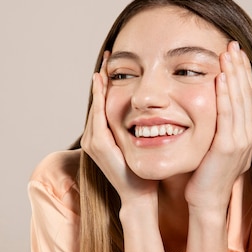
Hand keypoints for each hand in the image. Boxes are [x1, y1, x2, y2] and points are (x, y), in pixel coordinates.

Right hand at [80, 54, 157, 204]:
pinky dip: (100, 96)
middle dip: (102, 78)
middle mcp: (94, 138)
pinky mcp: (98, 145)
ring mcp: (94, 141)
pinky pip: (98, 114)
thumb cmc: (145, 173)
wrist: (140, 195)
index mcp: (104, 137)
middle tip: (108, 56)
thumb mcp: (143, 145)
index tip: (113, 64)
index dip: (107, 84)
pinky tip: (102, 81)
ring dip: (100, 84)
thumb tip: (158, 111)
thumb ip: (142, 129)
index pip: (104, 104)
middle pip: (98, 101)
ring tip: (105, 63)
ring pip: (96, 105)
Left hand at [184, 41, 251, 211]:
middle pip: (248, 93)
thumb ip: (222, 124)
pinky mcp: (228, 147)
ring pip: (240, 100)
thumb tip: (219, 103)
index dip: (243, 72)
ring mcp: (242, 141)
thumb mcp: (218, 144)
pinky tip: (220, 79)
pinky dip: (225, 95)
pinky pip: (228, 116)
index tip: (235, 52)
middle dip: (240, 67)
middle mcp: (250, 134)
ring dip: (234, 75)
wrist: (206, 199)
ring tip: (227, 54)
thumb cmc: (206, 173)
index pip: (249, 95)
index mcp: (249, 132)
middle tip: (232, 44)